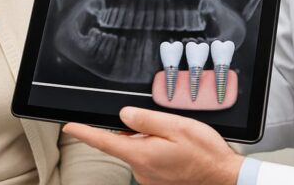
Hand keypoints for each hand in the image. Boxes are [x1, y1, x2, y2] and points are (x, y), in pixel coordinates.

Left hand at [62, 106, 243, 184]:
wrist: (224, 178)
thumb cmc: (205, 154)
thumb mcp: (176, 126)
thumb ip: (146, 119)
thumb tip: (124, 114)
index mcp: (142, 154)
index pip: (104, 141)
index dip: (84, 132)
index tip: (69, 126)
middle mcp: (141, 170)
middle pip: (126, 142)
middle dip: (139, 131)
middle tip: (166, 128)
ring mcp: (149, 178)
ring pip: (140, 151)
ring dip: (152, 141)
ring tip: (178, 142)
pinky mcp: (158, 182)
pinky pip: (150, 161)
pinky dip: (159, 152)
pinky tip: (178, 151)